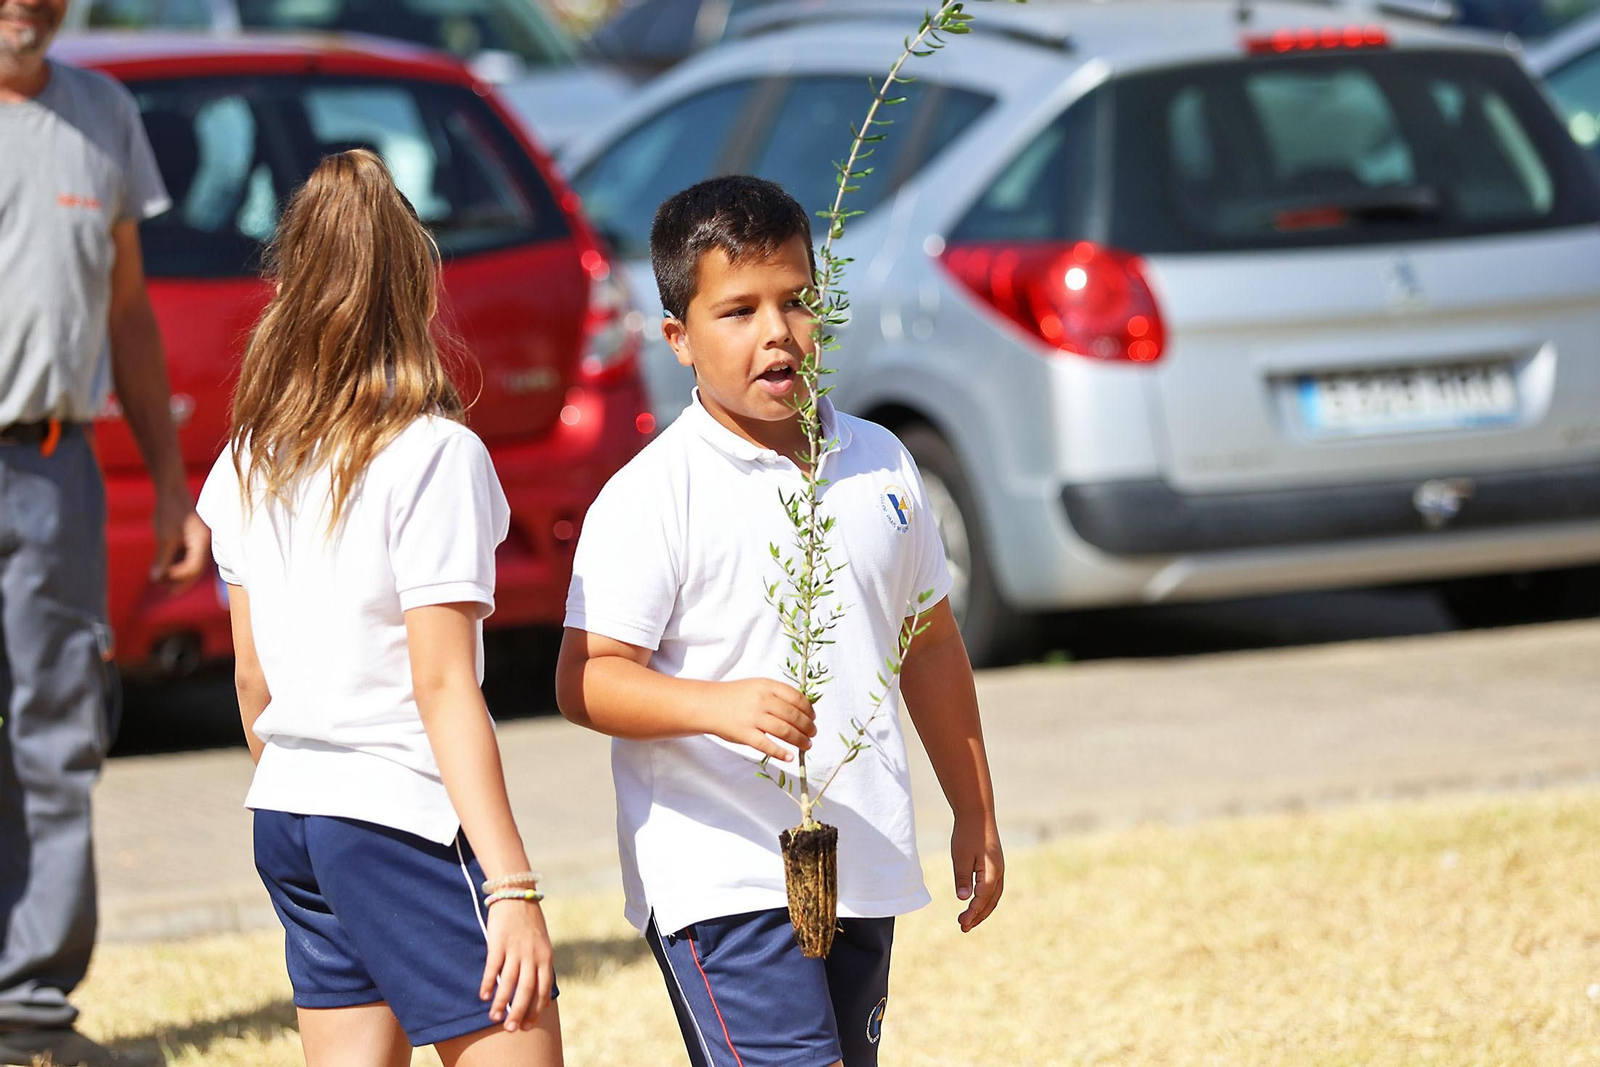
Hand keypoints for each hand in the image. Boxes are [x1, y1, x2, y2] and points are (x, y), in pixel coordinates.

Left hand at [151, 487, 208, 588]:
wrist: (171, 488)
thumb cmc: (169, 511)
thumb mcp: (164, 537)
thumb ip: (162, 559)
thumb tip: (155, 579)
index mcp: (202, 542)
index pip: (193, 568)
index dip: (177, 577)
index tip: (160, 579)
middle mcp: (205, 543)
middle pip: (196, 569)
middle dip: (182, 582)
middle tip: (168, 594)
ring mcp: (200, 540)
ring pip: (192, 563)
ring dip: (178, 574)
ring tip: (163, 583)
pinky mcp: (193, 536)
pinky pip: (188, 555)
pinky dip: (178, 564)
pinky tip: (166, 570)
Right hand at [479, 899, 554, 1031]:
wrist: (517, 894)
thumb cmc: (529, 922)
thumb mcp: (542, 943)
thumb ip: (541, 965)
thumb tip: (539, 992)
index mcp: (546, 956)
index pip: (543, 989)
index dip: (536, 1009)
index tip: (529, 1025)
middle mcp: (532, 955)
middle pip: (526, 989)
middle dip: (519, 1012)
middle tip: (511, 1029)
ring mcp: (515, 948)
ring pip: (508, 982)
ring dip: (501, 1002)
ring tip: (494, 1018)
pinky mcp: (499, 942)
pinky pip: (493, 967)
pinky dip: (488, 983)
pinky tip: (483, 996)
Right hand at [705, 678, 815, 761]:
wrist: (707, 704)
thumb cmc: (734, 696)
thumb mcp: (757, 686)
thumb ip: (777, 694)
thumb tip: (803, 709)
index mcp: (767, 686)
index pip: (797, 698)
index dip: (809, 710)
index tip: (813, 717)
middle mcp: (762, 700)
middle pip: (794, 716)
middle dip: (808, 727)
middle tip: (812, 734)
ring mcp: (753, 718)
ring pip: (785, 731)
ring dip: (800, 740)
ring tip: (806, 745)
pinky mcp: (744, 734)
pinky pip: (767, 745)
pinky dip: (781, 753)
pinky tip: (789, 756)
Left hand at [952, 811, 1003, 932]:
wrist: (977, 813)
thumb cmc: (967, 833)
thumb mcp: (960, 856)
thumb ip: (963, 878)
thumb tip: (964, 899)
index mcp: (992, 871)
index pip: (982, 898)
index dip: (972, 912)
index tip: (961, 922)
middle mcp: (999, 872)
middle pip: (991, 901)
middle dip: (978, 916)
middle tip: (963, 927)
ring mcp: (999, 869)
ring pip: (994, 897)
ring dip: (982, 910)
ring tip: (968, 921)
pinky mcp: (995, 865)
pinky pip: (992, 889)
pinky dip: (985, 900)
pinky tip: (975, 903)